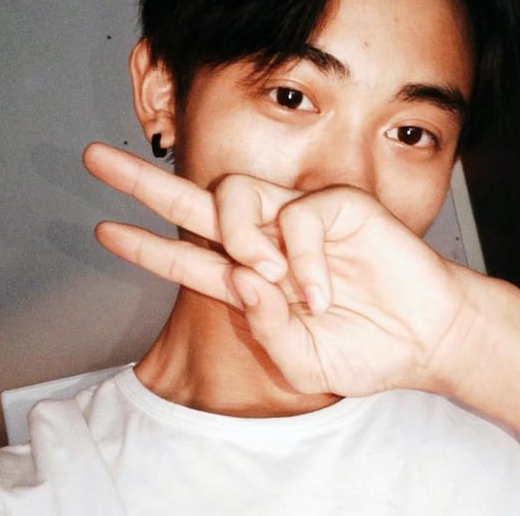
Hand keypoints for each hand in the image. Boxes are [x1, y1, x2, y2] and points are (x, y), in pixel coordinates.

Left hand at [84, 143, 475, 398]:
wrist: (426, 336)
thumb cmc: (365, 347)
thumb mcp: (301, 360)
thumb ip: (264, 327)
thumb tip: (242, 279)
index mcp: (253, 278)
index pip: (189, 257)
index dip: (146, 247)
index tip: (104, 231)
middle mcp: (267, 241)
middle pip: (195, 202)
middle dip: (142, 182)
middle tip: (93, 159)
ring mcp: (298, 219)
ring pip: (235, 192)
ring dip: (238, 235)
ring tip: (269, 275)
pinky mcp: (336, 205)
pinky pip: (299, 217)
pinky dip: (304, 259)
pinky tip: (324, 290)